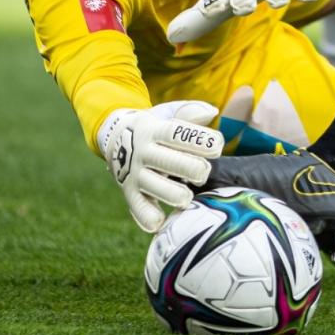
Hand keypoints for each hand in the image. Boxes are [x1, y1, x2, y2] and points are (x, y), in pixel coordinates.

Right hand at [99, 101, 223, 232]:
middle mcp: (143, 152)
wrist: (116, 136)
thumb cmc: (157, 125)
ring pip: (153, 186)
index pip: (175, 133)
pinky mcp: (129, 191)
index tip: (218, 146)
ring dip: (173, 194)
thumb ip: (191, 112)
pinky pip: (136, 206)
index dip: (198, 140)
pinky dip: (147, 217)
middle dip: (191, 168)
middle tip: (203, 172)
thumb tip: (212, 112)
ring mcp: (134, 173)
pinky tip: (160, 222)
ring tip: (187, 197)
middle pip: (167, 161)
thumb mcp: (169, 113)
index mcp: (154, 129)